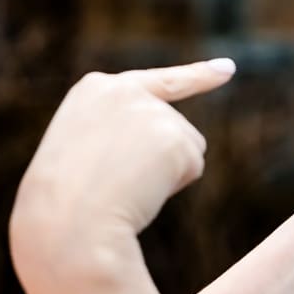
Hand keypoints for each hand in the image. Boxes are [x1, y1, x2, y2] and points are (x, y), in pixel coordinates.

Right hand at [9, 60, 235, 288]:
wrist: (67, 223)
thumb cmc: (65, 203)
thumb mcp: (79, 154)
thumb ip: (117, 136)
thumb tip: (175, 154)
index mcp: (93, 90)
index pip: (155, 81)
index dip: (198, 76)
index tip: (228, 69)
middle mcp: (125, 89)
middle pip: (171, 127)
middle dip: (157, 159)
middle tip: (113, 182)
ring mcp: (152, 111)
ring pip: (184, 149)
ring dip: (163, 175)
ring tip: (121, 186)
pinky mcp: (175, 137)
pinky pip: (191, 168)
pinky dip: (172, 187)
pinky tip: (141, 191)